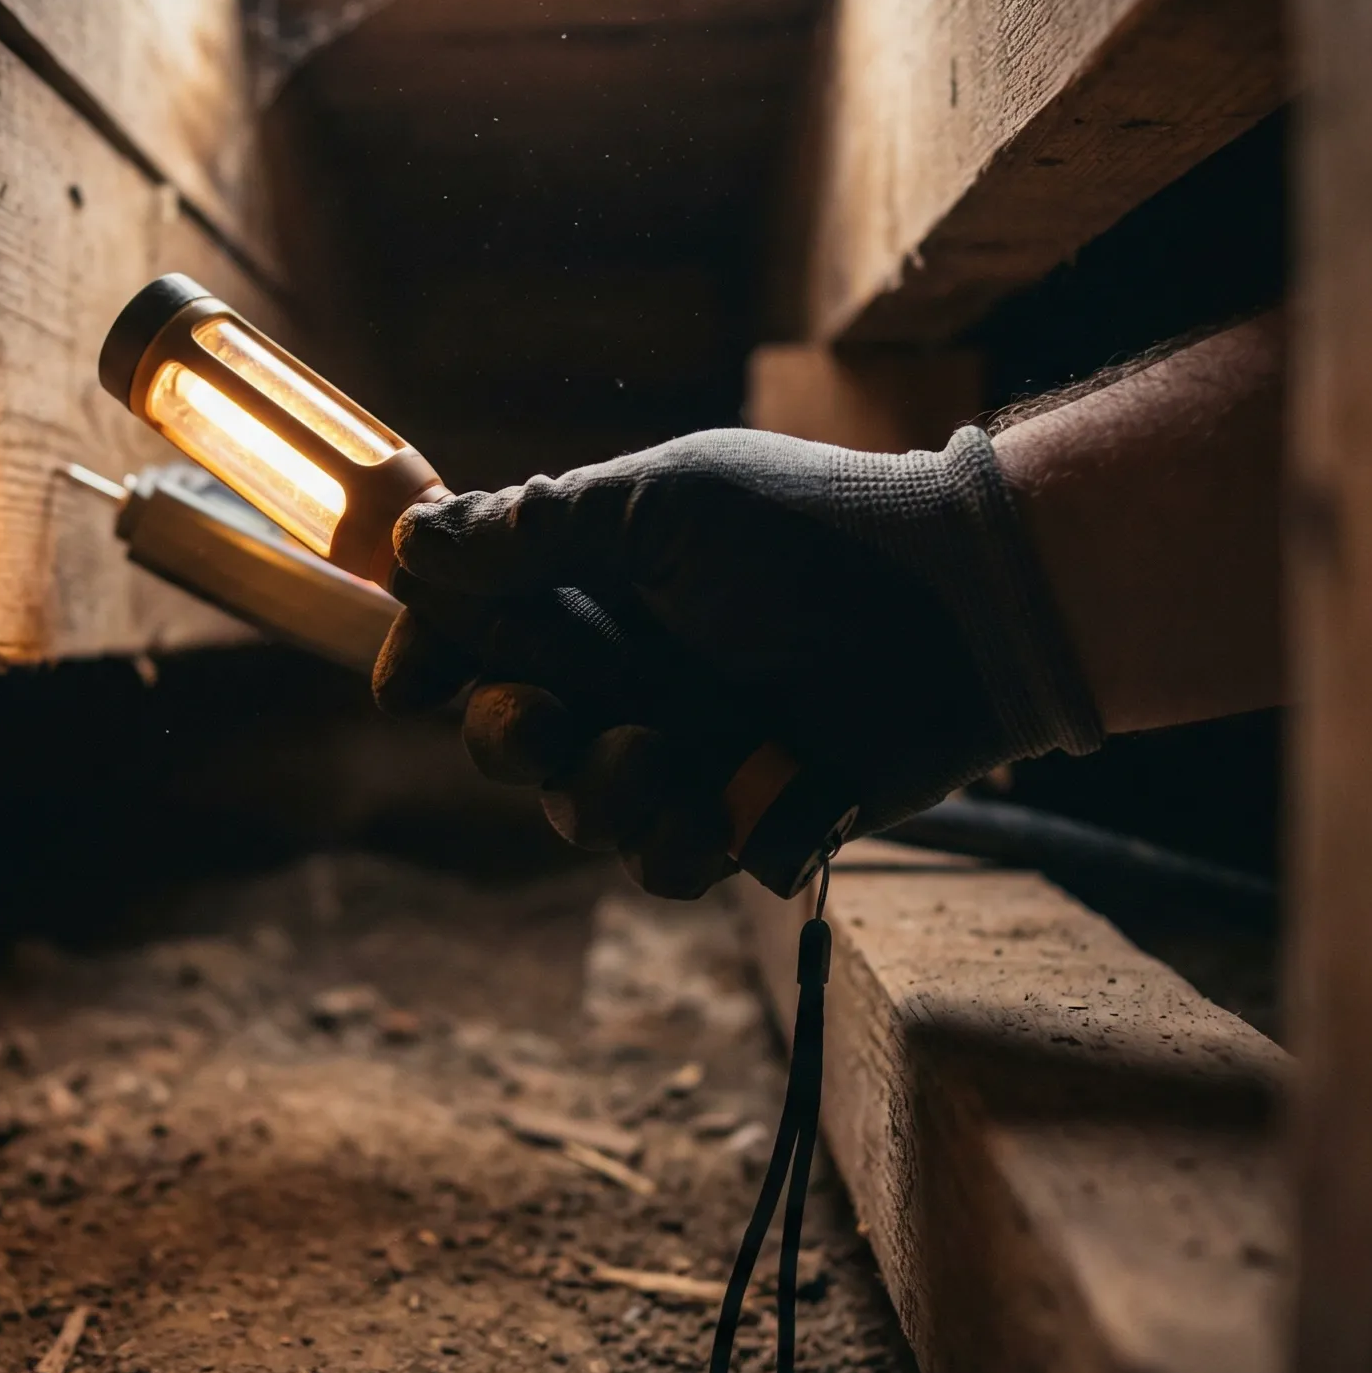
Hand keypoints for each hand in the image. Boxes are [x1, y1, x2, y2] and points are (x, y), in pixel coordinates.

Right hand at [371, 427, 1101, 898]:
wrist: (962, 609)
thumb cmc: (813, 534)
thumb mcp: (665, 505)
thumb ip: (538, 530)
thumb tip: (410, 540)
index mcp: (599, 590)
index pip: (477, 633)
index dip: (435, 660)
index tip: (414, 685)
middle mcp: (631, 674)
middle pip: (509, 735)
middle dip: (508, 737)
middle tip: (546, 724)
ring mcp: (685, 750)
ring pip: (579, 812)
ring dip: (604, 791)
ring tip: (664, 756)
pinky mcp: (742, 819)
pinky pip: (665, 866)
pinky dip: (682, 844)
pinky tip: (727, 809)